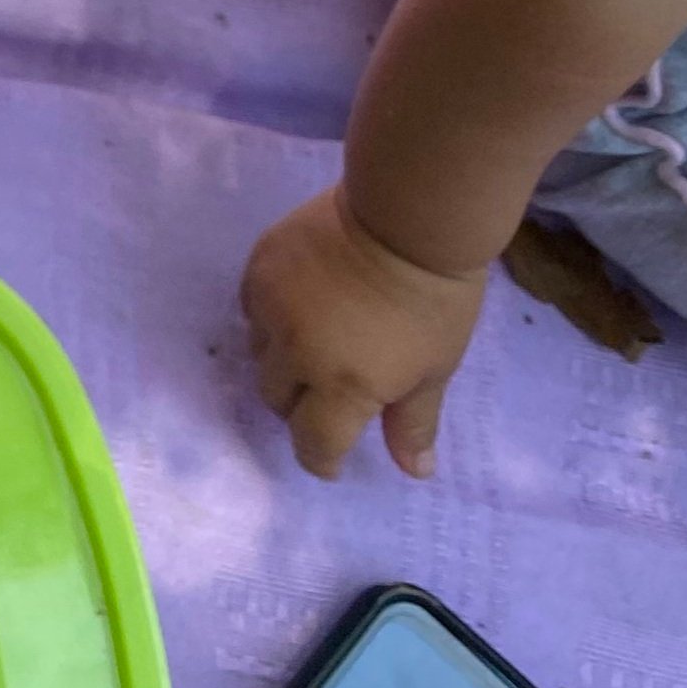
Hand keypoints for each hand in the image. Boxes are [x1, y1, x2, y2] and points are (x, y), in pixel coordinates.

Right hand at [242, 185, 485, 476]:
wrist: (406, 215)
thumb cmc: (434, 301)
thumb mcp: (435, 369)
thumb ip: (412, 421)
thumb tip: (413, 472)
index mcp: (342, 387)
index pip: (312, 443)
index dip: (321, 459)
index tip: (333, 458)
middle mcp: (296, 353)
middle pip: (277, 399)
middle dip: (300, 406)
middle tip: (328, 392)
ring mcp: (272, 306)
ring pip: (259, 353)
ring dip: (281, 360)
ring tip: (311, 343)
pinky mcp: (259, 265)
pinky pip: (252, 306)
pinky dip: (270, 317)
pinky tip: (298, 304)